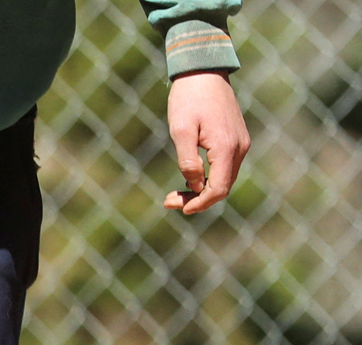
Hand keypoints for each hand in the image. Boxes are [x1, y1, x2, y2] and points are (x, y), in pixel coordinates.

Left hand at [163, 71, 249, 214]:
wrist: (203, 71)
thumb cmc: (188, 99)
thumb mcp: (180, 131)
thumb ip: (188, 161)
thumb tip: (195, 185)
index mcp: (226, 147)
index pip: (219, 189)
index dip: (200, 204)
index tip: (179, 208)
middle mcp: (240, 147)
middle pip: (223, 187)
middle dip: (198, 199)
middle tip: (169, 201)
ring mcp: (241, 142)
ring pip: (225, 178)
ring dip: (202, 190)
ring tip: (175, 194)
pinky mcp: (237, 138)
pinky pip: (225, 167)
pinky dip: (210, 178)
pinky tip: (190, 180)